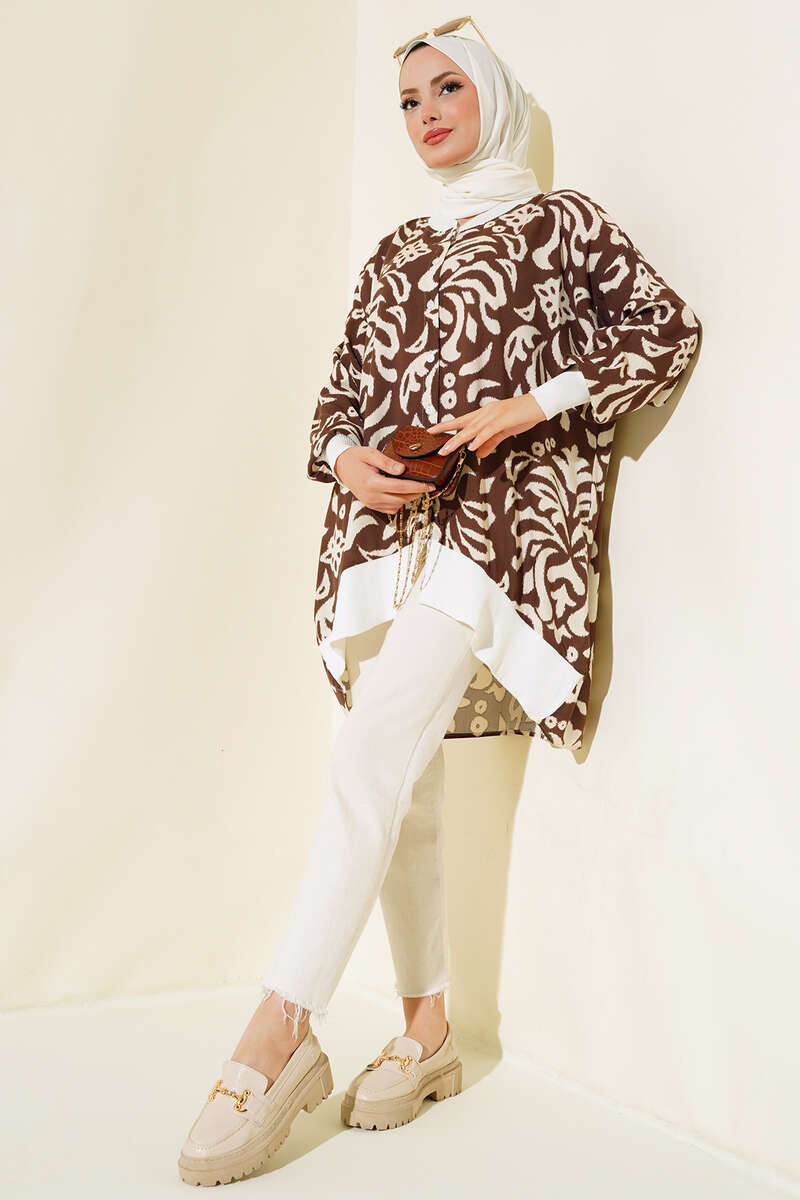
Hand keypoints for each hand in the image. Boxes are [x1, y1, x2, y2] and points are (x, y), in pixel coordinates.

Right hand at [334, 445, 436, 514]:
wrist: (341, 466)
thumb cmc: (356, 457)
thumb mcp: (371, 453)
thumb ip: (387, 462)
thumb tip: (403, 470)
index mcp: (372, 483)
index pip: (400, 488)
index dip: (418, 487)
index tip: (431, 485)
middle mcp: (371, 496)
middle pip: (401, 498)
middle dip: (416, 493)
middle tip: (428, 486)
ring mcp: (370, 503)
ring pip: (396, 505)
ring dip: (408, 498)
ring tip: (417, 488)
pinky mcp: (370, 505)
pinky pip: (389, 509)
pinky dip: (399, 502)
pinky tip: (403, 493)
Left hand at [427, 394, 545, 458]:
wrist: (539, 404)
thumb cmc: (522, 416)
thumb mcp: (503, 431)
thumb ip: (489, 442)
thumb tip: (477, 453)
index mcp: (484, 414)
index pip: (461, 421)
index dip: (446, 426)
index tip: (432, 431)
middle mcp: (486, 413)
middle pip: (462, 425)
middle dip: (447, 435)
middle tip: (435, 444)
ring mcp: (494, 415)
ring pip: (472, 429)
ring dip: (458, 440)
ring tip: (447, 450)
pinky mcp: (504, 420)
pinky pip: (489, 431)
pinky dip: (479, 439)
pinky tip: (472, 447)